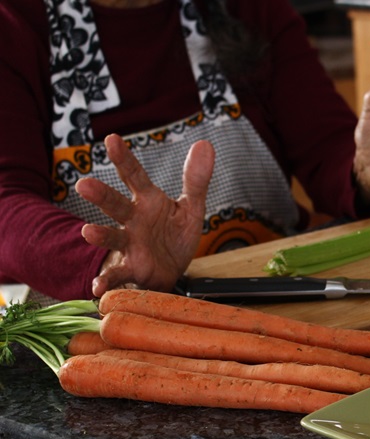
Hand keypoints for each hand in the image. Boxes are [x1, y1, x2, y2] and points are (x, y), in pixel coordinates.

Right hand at [76, 134, 213, 296]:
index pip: (135, 176)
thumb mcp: (191, 207)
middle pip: (116, 205)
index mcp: (148, 202)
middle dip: (100, 195)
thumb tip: (205, 144)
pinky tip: (99, 287)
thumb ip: (196, 179)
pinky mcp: (132, 269)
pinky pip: (117, 275)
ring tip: (87, 232)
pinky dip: (107, 281)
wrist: (171, 270)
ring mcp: (129, 245)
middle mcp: (133, 220)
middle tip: (83, 184)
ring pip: (112, 237)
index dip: (124, 159)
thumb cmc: (175, 235)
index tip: (111, 139)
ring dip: (99, 235)